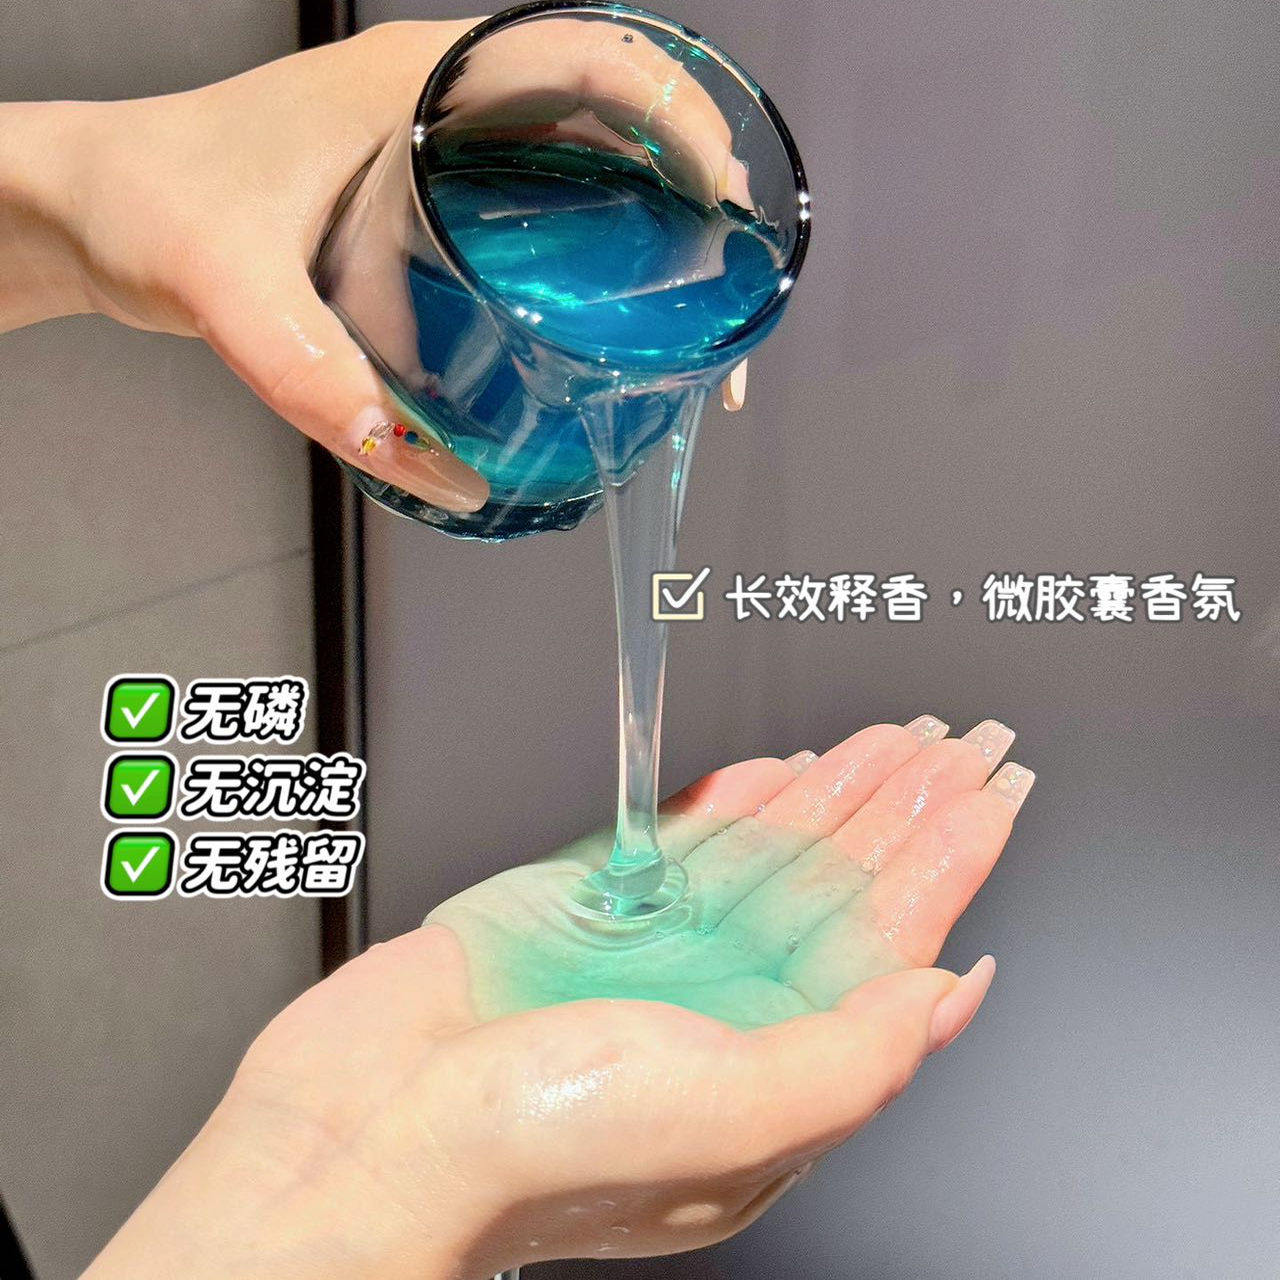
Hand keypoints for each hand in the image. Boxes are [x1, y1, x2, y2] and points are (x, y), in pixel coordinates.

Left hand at [0, 19, 753, 512]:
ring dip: (651, 219)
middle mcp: (446, 97)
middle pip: (612, 112)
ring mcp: (441, 144)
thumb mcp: (231, 289)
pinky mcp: (427, 195)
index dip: (681, 117)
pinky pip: (540, 204)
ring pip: (585, 159)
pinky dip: (592, 251)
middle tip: (728, 281)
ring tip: (690, 310)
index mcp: (422, 74)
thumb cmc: (151, 204)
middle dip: (691, 183)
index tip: (725, 199)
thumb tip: (450, 479)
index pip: (592, 56)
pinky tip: (602, 322)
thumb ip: (326, 384)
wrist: (92, 205)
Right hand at [85, 716, 1032, 1279]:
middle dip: (907, 807)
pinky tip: (789, 771)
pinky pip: (691, 837)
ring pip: (777, 849)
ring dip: (839, 789)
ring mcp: (664, 949)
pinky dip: (743, 799)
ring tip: (895, 739)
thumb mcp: (730, 1119)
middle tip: (965, 743)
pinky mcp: (597, 904)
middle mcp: (728, 1004)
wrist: (372, 1126)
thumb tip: (946, 994)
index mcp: (776, 1065)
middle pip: (844, 883)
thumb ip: (854, 1057)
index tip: (996, 791)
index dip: (951, 859)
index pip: (891, 940)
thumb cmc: (533, 1150)